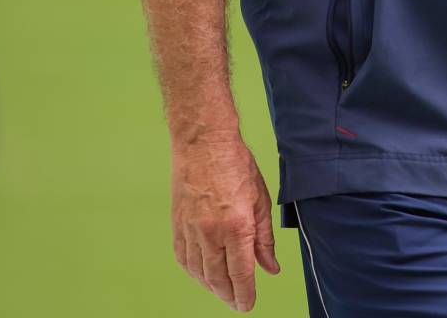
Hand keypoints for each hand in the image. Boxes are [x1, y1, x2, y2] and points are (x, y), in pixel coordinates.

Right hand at [170, 133, 280, 310]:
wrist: (203, 144)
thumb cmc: (236, 165)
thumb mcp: (261, 199)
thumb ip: (264, 238)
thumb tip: (269, 267)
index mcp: (236, 226)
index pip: (241, 272)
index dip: (245, 293)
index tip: (248, 305)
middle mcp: (210, 232)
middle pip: (218, 277)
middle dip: (229, 295)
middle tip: (238, 304)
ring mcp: (190, 230)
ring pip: (199, 272)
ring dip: (211, 287)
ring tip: (223, 292)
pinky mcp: (177, 226)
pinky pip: (184, 258)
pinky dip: (194, 272)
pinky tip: (202, 275)